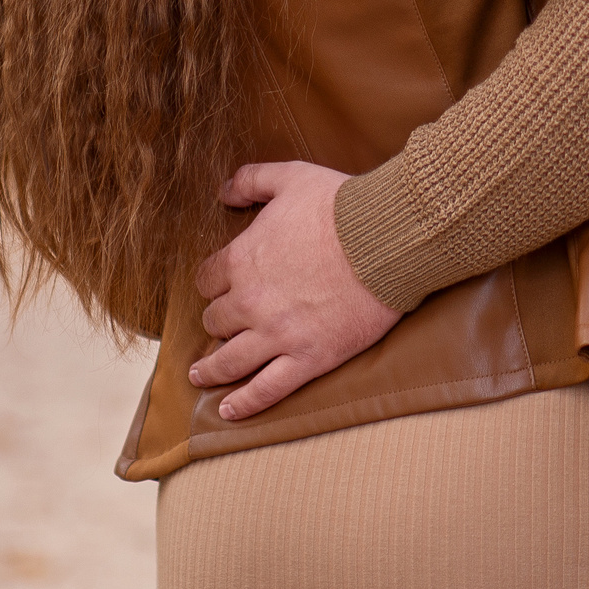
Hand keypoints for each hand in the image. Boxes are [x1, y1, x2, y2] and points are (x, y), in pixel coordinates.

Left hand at [188, 161, 400, 419]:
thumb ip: (252, 180)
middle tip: (222, 326)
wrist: (387, 239)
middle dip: (218, 321)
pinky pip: (266, 390)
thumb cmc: (341, 206)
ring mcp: (278, 335)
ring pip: (230, 361)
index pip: (207, 280)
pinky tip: (228, 411)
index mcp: (242, 260)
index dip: (212, 283)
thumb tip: (223, 191)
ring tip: (201, 376)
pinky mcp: (308, 358)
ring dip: (211, 370)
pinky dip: (244, 404)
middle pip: (216, 321)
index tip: (218, 288)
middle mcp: (250, 302)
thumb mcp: (292, 177)